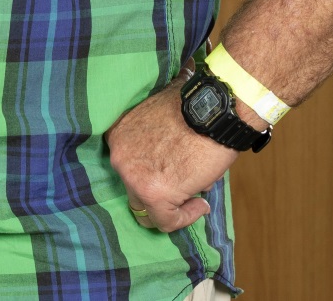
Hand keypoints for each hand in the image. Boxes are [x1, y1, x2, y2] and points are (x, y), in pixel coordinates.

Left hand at [105, 77, 250, 232]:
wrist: (214, 112)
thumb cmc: (194, 111)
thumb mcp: (160, 123)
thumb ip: (154, 149)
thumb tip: (170, 173)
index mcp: (118, 137)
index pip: (129, 170)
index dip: (153, 176)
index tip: (174, 177)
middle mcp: (119, 158)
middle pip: (135, 191)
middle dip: (159, 194)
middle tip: (184, 191)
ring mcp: (133, 178)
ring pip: (147, 210)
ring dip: (172, 207)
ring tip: (196, 197)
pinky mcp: (154, 195)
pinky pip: (166, 221)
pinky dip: (185, 218)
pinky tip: (201, 205)